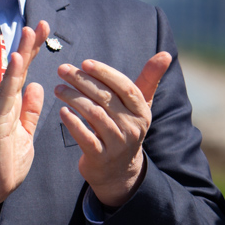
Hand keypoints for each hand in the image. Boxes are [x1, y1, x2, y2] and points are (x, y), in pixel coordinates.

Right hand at [0, 21, 48, 223]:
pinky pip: (6, 94)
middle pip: (19, 69)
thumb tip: (38, 87)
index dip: (34, 52)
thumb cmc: (6, 164)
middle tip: (40, 23)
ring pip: (12, 76)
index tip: (44, 31)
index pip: (26, 73)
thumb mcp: (26, 133)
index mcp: (14, 106)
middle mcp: (5, 103)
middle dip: (30, 45)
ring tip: (29, 31)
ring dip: (21, 53)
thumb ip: (30, 111)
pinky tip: (17, 59)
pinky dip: (12, 76)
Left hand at [55, 52, 171, 206]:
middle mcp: (132, 127)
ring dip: (73, 99)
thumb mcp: (139, 106)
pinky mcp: (101, 157)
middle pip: (106, 98)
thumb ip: (149, 79)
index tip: (85, 62)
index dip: (105, 74)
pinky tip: (62, 112)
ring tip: (58, 88)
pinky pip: (85, 137)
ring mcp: (117, 143)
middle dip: (82, 81)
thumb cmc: (125, 128)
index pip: (126, 87)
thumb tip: (165, 53)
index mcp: (142, 111)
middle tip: (63, 70)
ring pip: (94, 115)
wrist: (118, 171)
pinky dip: (73, 123)